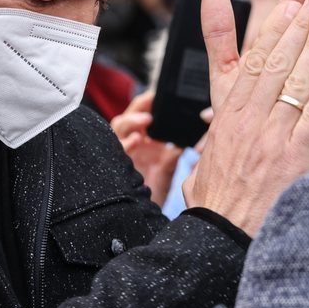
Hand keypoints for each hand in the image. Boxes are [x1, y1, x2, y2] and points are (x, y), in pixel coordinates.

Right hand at [111, 91, 182, 206]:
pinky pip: (115, 150)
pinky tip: (138, 140)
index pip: (139, 113)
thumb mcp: (170, 159)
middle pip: (127, 116)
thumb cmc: (157, 186)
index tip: (159, 95)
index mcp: (141, 139)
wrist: (147, 212)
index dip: (146, 102)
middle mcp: (128, 143)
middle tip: (152, 100)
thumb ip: (176, 143)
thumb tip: (193, 126)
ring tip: (147, 119)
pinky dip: (126, 142)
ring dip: (131, 120)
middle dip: (138, 106)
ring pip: (117, 128)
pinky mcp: (117, 166)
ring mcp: (121, 153)